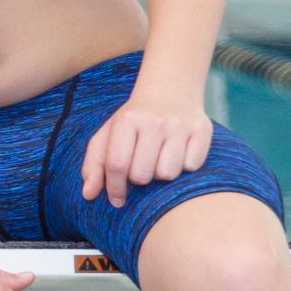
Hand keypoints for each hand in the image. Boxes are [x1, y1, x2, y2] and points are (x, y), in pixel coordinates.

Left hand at [78, 80, 211, 206]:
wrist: (170, 89)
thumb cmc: (133, 120)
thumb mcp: (108, 134)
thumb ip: (94, 164)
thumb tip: (88, 195)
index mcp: (126, 120)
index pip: (116, 165)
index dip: (114, 188)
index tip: (117, 201)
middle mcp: (154, 121)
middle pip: (142, 175)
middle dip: (138, 179)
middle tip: (141, 166)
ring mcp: (180, 125)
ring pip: (168, 174)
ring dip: (161, 173)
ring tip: (158, 158)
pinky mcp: (202, 130)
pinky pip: (191, 166)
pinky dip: (184, 166)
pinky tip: (178, 152)